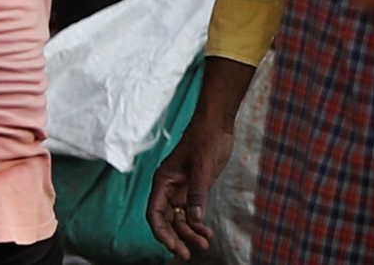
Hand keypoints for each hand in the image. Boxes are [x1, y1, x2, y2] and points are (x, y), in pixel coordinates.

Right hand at [147, 120, 233, 258]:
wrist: (218, 122)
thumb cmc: (206, 138)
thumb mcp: (203, 166)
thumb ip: (198, 193)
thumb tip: (195, 219)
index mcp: (163, 181)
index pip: (155, 214)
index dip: (162, 232)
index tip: (173, 246)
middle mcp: (169, 188)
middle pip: (167, 221)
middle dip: (177, 238)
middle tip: (188, 254)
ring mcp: (182, 189)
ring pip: (181, 219)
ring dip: (190, 233)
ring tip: (204, 244)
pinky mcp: (195, 189)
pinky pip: (193, 212)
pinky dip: (199, 223)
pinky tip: (207, 233)